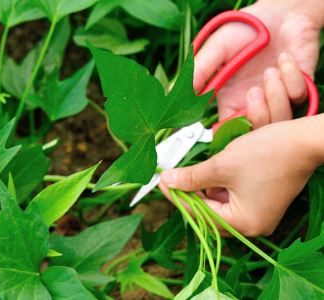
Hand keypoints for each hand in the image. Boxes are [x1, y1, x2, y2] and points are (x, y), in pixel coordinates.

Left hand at [159, 117, 319, 235]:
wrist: (305, 140)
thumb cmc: (266, 153)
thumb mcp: (222, 165)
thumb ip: (192, 177)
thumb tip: (167, 181)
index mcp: (243, 223)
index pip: (200, 214)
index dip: (178, 197)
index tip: (161, 182)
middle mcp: (252, 225)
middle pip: (209, 213)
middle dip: (189, 194)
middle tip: (170, 178)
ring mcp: (259, 214)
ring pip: (219, 204)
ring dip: (202, 188)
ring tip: (186, 173)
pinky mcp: (262, 201)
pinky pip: (232, 197)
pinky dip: (218, 185)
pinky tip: (207, 172)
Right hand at [194, 0, 321, 127]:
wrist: (278, 12)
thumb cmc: (242, 30)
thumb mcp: (214, 49)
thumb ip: (196, 73)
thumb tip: (172, 95)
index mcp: (229, 101)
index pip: (224, 131)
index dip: (223, 134)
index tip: (221, 127)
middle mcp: (253, 104)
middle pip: (254, 133)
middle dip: (256, 116)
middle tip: (252, 91)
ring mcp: (277, 98)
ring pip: (278, 119)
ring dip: (274, 94)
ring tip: (270, 71)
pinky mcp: (298, 88)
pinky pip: (297, 97)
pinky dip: (291, 77)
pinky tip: (284, 60)